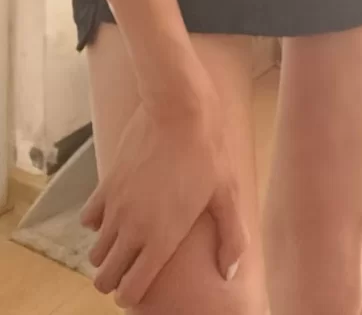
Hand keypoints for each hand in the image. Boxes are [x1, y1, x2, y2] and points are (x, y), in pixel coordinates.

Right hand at [79, 77, 248, 306]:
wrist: (177, 107)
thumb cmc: (208, 150)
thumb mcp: (228, 193)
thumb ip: (231, 237)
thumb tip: (229, 272)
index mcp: (161, 239)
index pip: (130, 290)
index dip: (132, 295)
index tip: (139, 289)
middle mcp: (132, 229)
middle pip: (104, 276)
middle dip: (114, 280)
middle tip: (130, 269)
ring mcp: (115, 207)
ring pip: (95, 251)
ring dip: (106, 252)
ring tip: (124, 243)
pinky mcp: (105, 184)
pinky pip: (89, 218)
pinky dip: (97, 223)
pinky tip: (116, 213)